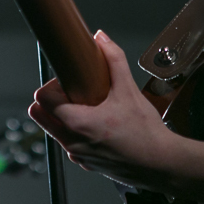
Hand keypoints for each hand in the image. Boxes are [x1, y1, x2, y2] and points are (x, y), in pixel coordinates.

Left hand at [28, 30, 178, 192]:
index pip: (42, 100)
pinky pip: (71, 143)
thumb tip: (102, 39)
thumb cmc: (146, 133)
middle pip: (41, 116)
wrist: (161, 164)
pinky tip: (99, 125)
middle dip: (51, 101)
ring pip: (55, 130)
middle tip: (73, 93)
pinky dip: (77, 132)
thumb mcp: (129, 90)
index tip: (68, 81)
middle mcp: (72, 143)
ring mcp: (78, 155)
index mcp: (77, 124)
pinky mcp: (86, 163)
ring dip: (64, 116)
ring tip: (89, 108)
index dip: (51, 86)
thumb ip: (114, 60)